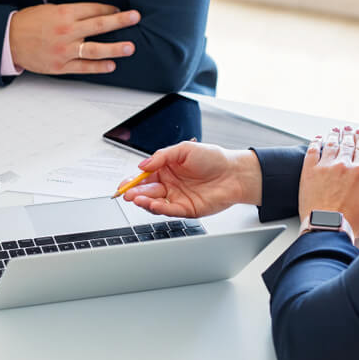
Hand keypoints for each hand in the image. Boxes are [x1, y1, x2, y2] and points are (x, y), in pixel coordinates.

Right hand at [9, 3, 140, 74]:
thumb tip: (94, 14)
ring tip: (130, 47)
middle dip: (120, 21)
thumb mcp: (50, 9)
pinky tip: (111, 65)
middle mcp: (67, 31)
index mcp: (64, 13)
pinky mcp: (60, 66)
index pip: (93, 9)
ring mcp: (64, 50)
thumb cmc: (28, 22)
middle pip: (99, 25)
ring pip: (95, 49)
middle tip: (135, 18)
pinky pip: (83, 67)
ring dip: (115, 48)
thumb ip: (71, 12)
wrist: (8, 39)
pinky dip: (98, 67)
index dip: (110, 9)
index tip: (120, 11)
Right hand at [118, 141, 262, 217]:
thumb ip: (162, 156)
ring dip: (144, 201)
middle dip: (134, 193)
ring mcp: (178, 197)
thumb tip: (143, 165)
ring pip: (155, 202)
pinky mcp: (187, 209)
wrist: (234, 173)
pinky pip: (169, 210)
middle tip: (126, 194)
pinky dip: (158, 208)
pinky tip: (151, 204)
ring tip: (136, 198)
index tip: (124, 184)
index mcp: (167, 169)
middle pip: (147, 191)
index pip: (145, 176)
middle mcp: (171, 184)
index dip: (133, 181)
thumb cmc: (214, 158)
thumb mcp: (184, 149)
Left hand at [298, 127, 358, 238]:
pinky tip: (317, 139)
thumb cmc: (350, 220)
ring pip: (330, 144)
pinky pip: (312, 151)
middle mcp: (343, 165)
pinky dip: (315, 142)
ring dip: (334, 135)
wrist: (327, 227)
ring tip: (335, 130)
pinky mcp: (309, 171)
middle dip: (348, 135)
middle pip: (346, 144)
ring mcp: (325, 166)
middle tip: (348, 129)